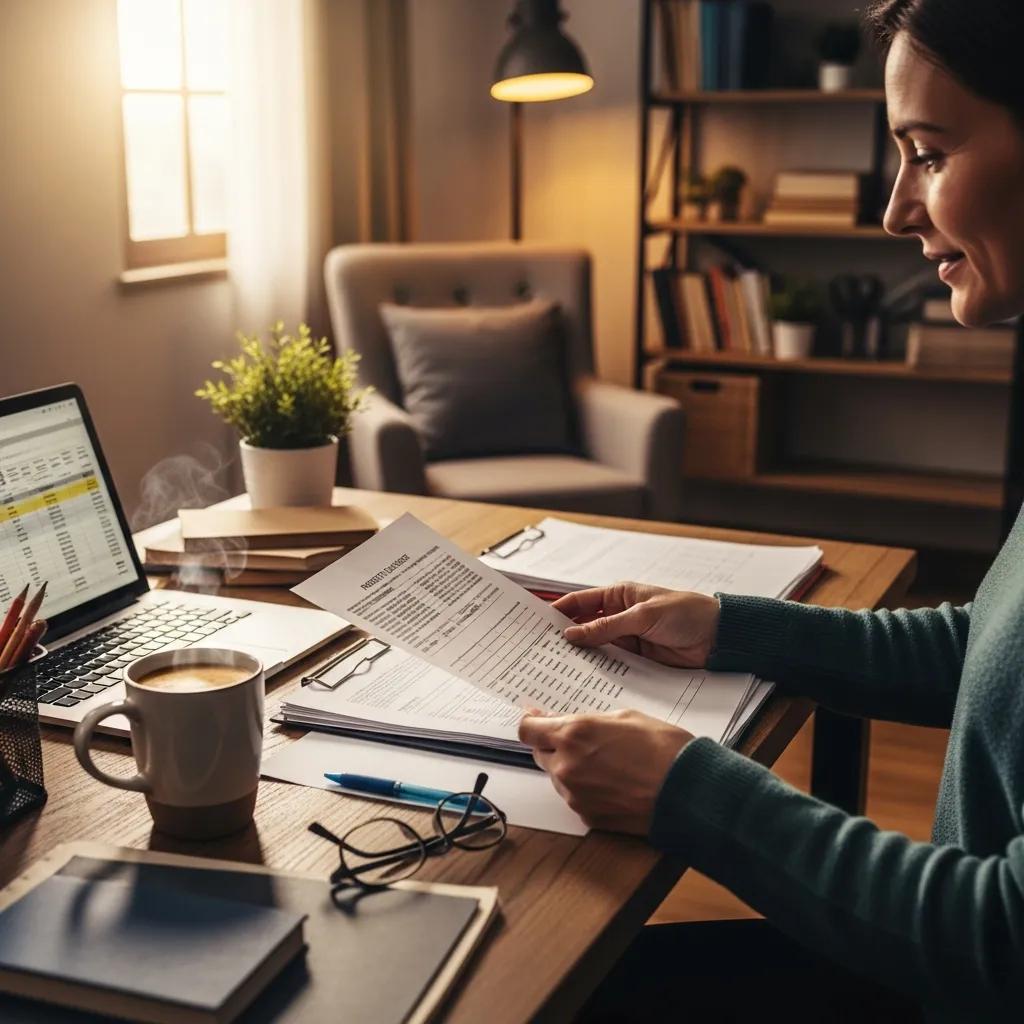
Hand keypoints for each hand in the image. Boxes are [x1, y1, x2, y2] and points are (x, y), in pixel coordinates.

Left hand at [518, 708, 692, 833]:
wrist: (687, 790)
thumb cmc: (664, 749)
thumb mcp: (624, 717)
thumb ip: (588, 722)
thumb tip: (568, 725)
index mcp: (574, 734)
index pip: (528, 730)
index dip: (531, 723)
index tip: (535, 719)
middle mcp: (567, 765)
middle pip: (541, 754)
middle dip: (555, 746)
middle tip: (581, 740)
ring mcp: (575, 794)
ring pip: (558, 778)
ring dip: (571, 768)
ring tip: (607, 763)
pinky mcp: (588, 816)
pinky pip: (576, 798)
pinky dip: (586, 789)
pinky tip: (612, 783)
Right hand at [553, 583, 719, 667]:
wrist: (718, 638)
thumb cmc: (686, 613)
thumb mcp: (643, 616)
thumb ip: (607, 626)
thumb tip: (572, 634)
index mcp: (619, 595)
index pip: (580, 602)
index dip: (559, 611)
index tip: (538, 624)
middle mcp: (619, 616)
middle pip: (584, 627)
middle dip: (566, 637)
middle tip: (542, 650)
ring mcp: (627, 639)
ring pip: (596, 648)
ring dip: (581, 656)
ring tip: (556, 668)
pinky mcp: (636, 659)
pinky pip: (612, 664)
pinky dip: (599, 670)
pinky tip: (585, 678)